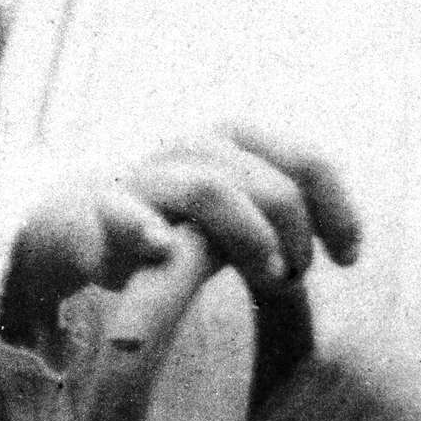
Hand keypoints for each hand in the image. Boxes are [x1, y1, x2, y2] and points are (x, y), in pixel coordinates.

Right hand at [0, 123, 361, 346]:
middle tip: (293, 277)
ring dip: (247, 234)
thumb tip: (350, 244)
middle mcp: (189, 149)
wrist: (70, 225)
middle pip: (263, 180)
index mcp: (230, 143)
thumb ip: (282, 218)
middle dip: (292, 231)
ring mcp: (142, 179)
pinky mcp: (95, 214)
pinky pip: (121, 214)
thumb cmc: (171, 221)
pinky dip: (142, 228)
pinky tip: (161, 248)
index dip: (335, 205)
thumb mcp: (234, 213)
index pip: (302, 159)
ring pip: (207, 188)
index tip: (350, 256)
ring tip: (267, 276)